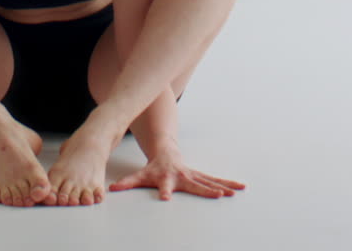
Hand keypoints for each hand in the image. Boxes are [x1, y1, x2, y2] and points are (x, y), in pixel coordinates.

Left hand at [108, 152, 244, 200]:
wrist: (165, 152)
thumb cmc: (153, 167)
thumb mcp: (139, 175)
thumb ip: (127, 182)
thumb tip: (111, 189)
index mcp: (167, 178)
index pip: (164, 186)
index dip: (164, 191)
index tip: (166, 198)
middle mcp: (182, 176)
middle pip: (195, 184)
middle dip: (207, 190)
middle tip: (218, 195)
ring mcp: (194, 175)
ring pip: (210, 181)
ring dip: (223, 186)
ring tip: (235, 191)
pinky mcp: (200, 175)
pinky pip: (215, 180)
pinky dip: (228, 183)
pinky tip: (240, 187)